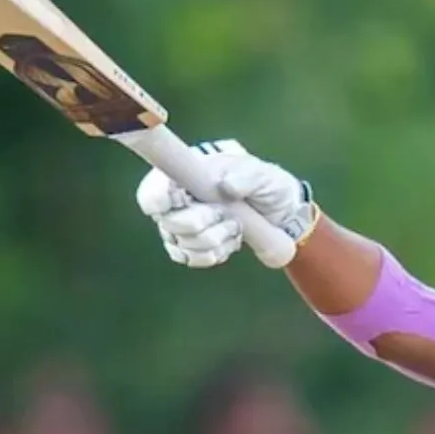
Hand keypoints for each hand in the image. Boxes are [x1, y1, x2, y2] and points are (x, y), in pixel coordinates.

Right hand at [135, 140, 315, 268]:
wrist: (282, 216)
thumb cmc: (268, 187)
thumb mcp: (264, 176)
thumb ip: (247, 176)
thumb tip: (226, 186)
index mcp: (185, 174)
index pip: (152, 192)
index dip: (159, 200)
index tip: (183, 201)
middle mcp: (176, 201)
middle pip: (168, 222)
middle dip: (202, 223)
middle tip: (227, 214)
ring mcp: (181, 227)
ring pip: (181, 244)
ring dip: (213, 240)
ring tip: (235, 226)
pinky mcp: (192, 248)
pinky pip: (191, 259)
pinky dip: (214, 254)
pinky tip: (230, 242)